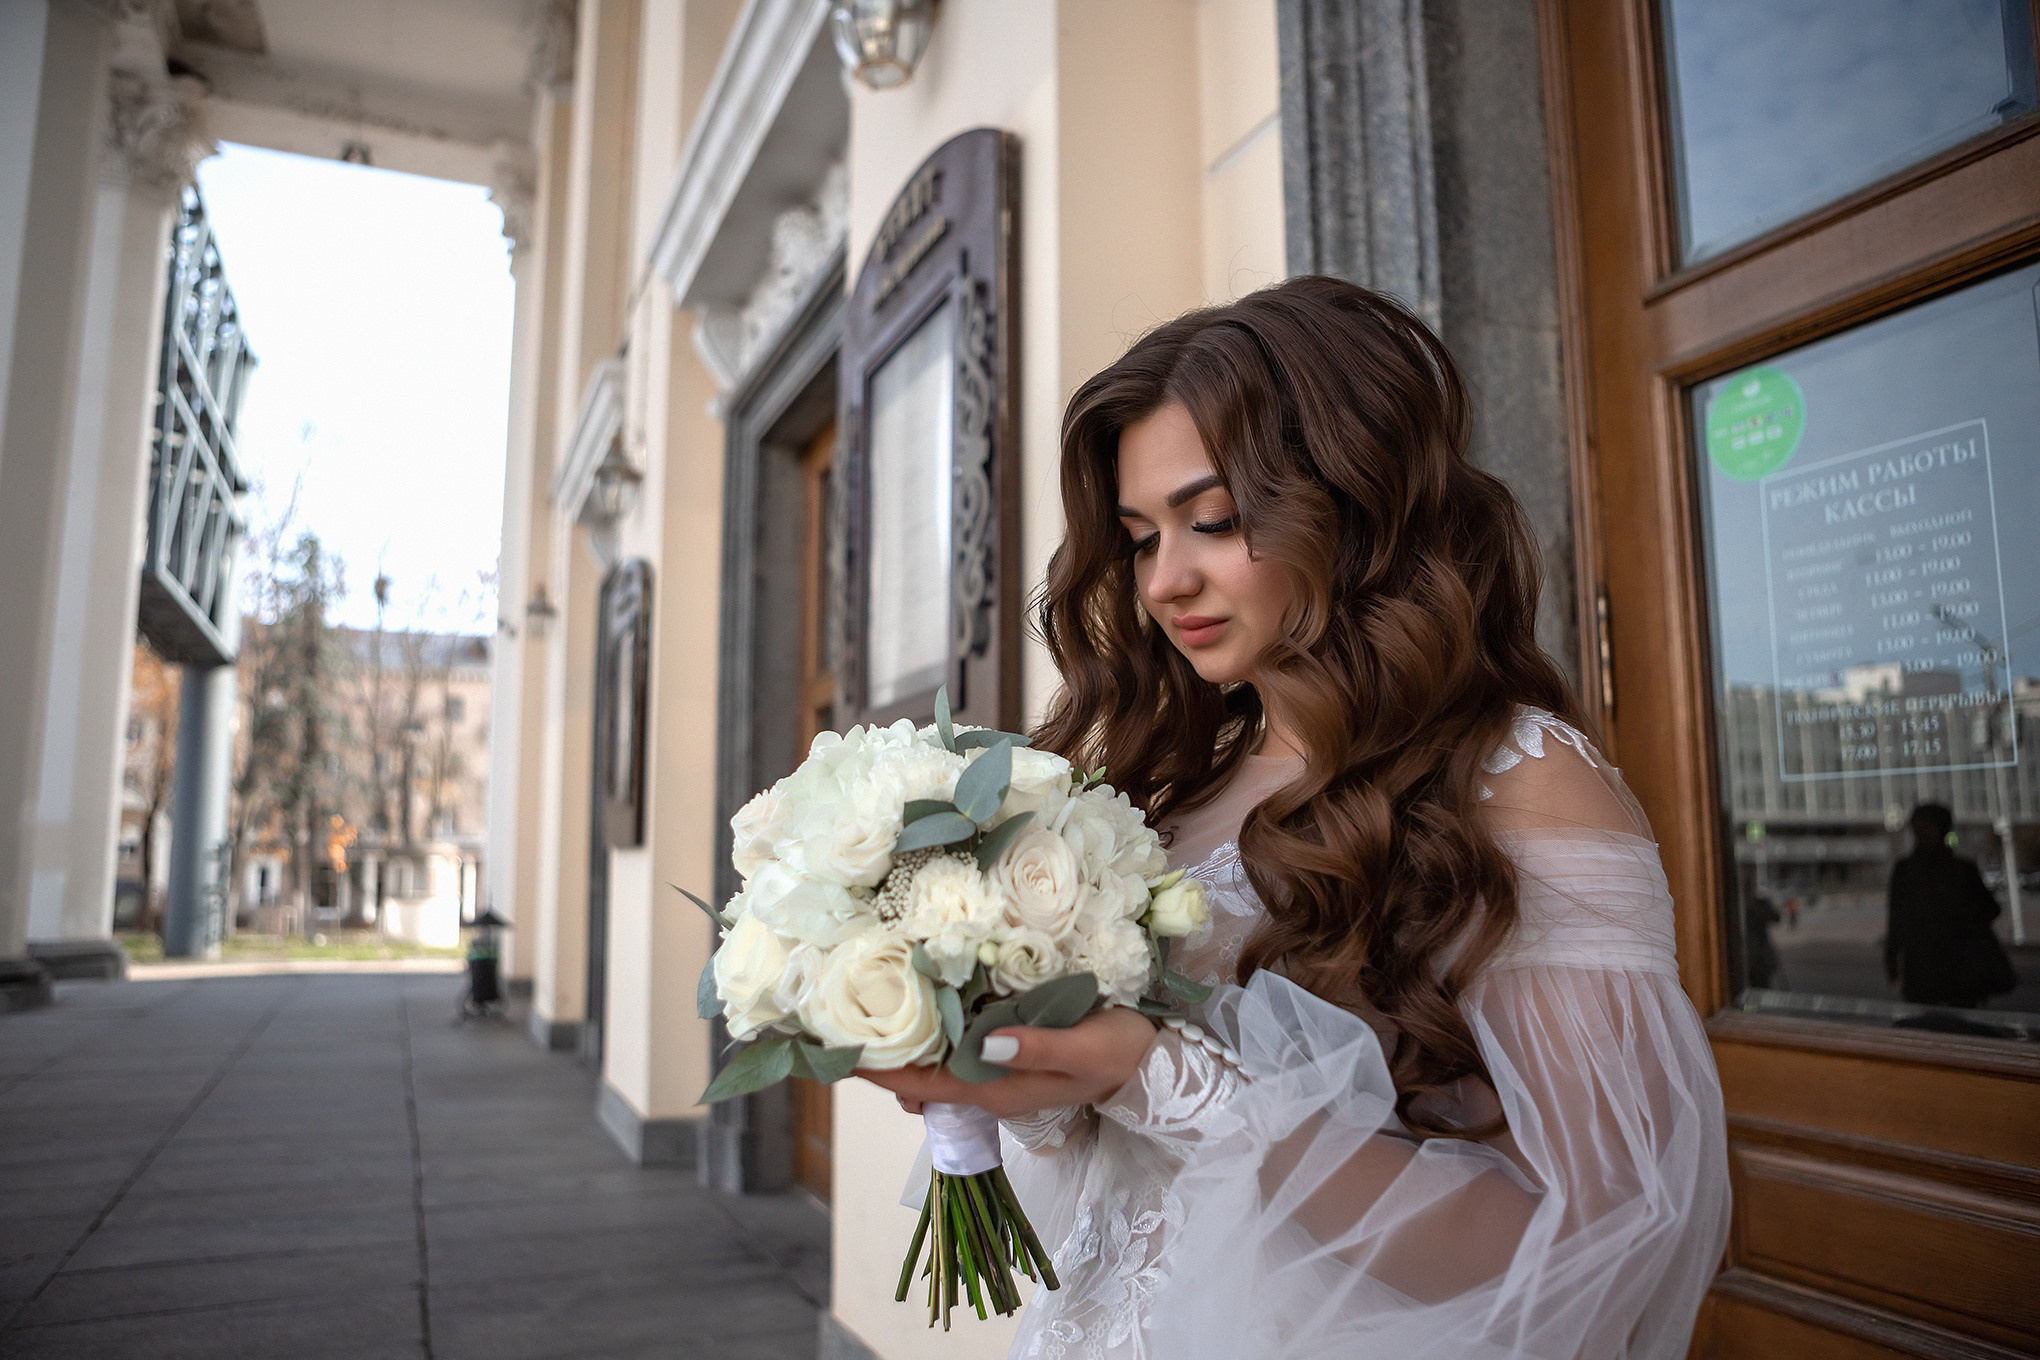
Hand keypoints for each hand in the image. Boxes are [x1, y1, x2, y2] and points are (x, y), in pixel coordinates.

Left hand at [858, 1006, 1160, 1118]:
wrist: (1149, 1061)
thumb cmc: (1118, 1052)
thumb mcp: (1084, 1050)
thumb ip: (1035, 1048)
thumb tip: (981, 1041)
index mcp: (998, 1088)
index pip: (923, 1084)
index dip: (878, 1070)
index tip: (834, 1050)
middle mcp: (985, 1083)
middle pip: (915, 1075)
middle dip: (876, 1052)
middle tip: (832, 1016)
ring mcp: (991, 1069)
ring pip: (930, 1061)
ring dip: (897, 1039)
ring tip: (858, 1002)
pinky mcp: (1001, 1051)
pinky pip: (951, 1045)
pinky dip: (927, 1027)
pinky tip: (914, 997)